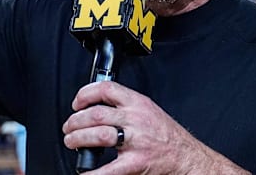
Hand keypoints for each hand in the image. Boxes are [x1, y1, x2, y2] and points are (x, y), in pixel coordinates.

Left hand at [62, 81, 248, 174]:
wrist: (187, 157)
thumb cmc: (168, 136)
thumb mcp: (148, 110)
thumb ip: (125, 106)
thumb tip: (96, 108)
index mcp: (138, 103)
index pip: (106, 89)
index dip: (85, 94)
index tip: (76, 103)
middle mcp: (136, 119)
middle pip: (96, 114)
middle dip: (75, 121)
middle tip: (68, 127)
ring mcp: (136, 141)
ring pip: (98, 135)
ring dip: (79, 139)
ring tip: (72, 142)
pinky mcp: (136, 162)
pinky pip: (108, 168)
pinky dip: (92, 172)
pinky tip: (85, 172)